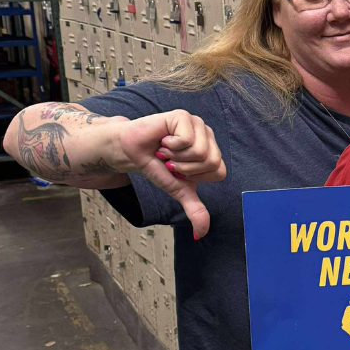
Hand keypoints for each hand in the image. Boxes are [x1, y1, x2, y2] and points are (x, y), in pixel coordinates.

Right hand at [113, 109, 226, 239]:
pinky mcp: (183, 116)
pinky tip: (162, 140)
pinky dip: (169, 146)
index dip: (196, 177)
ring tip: (166, 150)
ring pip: (200, 152)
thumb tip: (200, 233)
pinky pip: (186, 140)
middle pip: (211, 162)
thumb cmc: (156, 166)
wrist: (130, 152)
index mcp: (212, 151)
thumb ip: (194, 208)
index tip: (180, 170)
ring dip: (176, 157)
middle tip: (171, 161)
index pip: (219, 172)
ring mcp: (197, 123)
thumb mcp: (178, 190)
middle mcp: (208, 135)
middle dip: (185, 168)